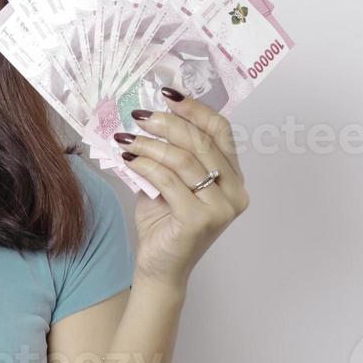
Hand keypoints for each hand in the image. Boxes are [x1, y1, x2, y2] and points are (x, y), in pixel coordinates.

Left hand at [115, 89, 250, 291]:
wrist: (159, 269)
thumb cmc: (164, 224)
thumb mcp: (168, 182)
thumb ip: (169, 155)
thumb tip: (146, 118)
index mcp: (233, 178)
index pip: (220, 132)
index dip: (195, 109)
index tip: (168, 94)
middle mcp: (235, 192)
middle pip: (201, 142)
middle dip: (168, 123)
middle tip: (140, 116)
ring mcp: (221, 208)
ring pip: (184, 160)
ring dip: (151, 144)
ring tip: (127, 139)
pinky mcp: (200, 220)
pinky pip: (169, 181)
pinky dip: (146, 165)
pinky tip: (128, 158)